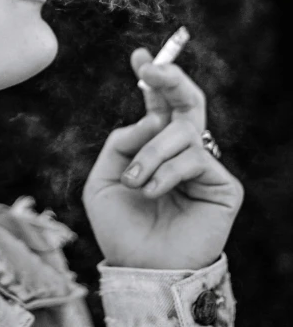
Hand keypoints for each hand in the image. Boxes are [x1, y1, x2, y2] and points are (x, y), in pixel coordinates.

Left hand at [82, 48, 243, 269]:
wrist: (140, 269)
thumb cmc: (121, 229)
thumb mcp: (103, 179)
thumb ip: (121, 142)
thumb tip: (149, 118)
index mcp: (153, 148)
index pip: (158, 105)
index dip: (153, 79)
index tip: (140, 57)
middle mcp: (181, 152)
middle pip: (187, 102)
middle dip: (170, 78)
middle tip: (151, 67)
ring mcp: (203, 168)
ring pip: (181, 131)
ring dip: (151, 153)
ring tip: (136, 182)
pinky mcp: (223, 185)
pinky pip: (193, 158)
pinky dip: (166, 172)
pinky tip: (153, 192)